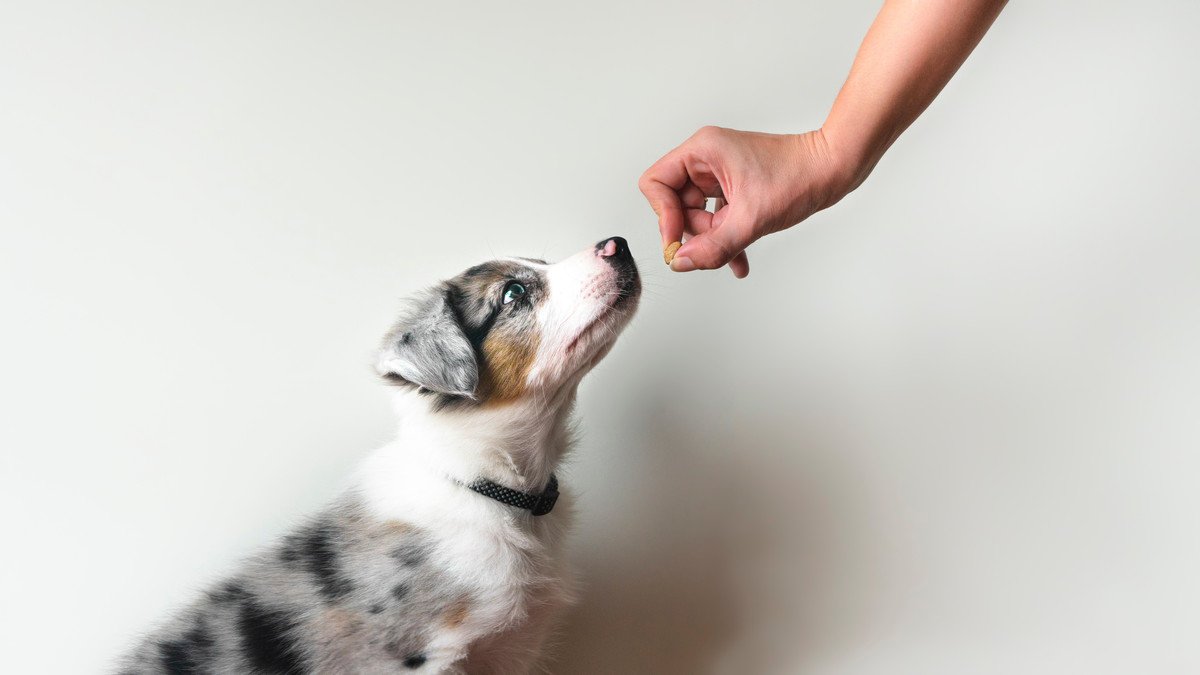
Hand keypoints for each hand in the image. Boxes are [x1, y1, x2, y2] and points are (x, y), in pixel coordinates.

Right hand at [639, 126, 853, 277]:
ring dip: (714, 240)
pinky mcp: (735, 187)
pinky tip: (740, 261)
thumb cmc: (799, 177)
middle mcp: (706, 159)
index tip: (678, 243)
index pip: (656, 183)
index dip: (662, 216)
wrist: (835, 169)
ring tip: (738, 252)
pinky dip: (726, 237)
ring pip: (698, 215)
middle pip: (675, 204)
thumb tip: (681, 263)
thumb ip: (713, 246)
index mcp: (702, 151)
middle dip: (696, 232)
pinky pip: (717, 217)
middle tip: (718, 246)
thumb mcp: (751, 219)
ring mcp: (720, 173)